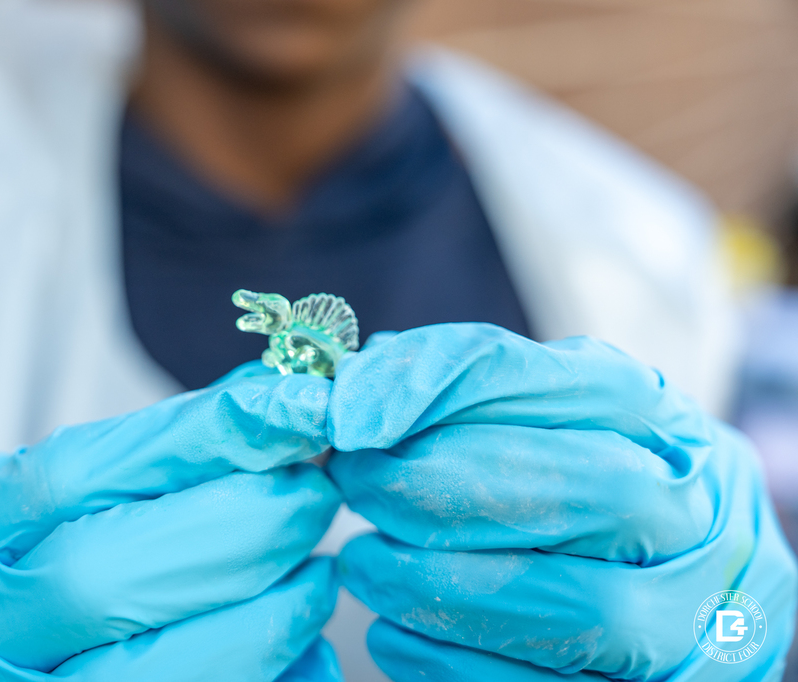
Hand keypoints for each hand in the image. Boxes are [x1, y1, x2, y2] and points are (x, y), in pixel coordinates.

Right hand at [0, 372, 342, 680]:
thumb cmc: (26, 584)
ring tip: (317, 575)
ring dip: (267, 616)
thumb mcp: (59, 510)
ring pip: (155, 674)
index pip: (72, 475)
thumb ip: (156, 457)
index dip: (197, 437)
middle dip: (237, 530)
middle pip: (103, 577)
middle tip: (314, 497)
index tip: (296, 406)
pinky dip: (273, 680)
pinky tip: (300, 649)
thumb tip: (274, 402)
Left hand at [327, 324, 797, 680]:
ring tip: (363, 562)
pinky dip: (451, 661)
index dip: (455, 388)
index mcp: (672, 428)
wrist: (653, 583)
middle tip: (354, 484)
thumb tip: (353, 399)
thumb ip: (462, 391)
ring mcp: (692, 622)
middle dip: (448, 486)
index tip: (350, 415)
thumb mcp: (535, 420)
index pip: (580, 382)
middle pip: (599, 490)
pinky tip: (392, 630)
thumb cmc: (573, 484)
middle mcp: (705, 522)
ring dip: (440, 584)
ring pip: (583, 609)